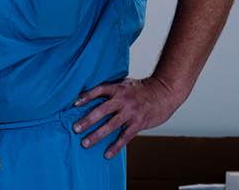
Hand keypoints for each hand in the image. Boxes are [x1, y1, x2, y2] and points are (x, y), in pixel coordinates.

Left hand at [71, 76, 185, 158]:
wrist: (164, 92)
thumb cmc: (142, 88)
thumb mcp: (125, 83)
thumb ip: (111, 90)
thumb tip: (92, 96)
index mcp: (118, 88)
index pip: (98, 91)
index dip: (86, 96)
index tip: (74, 104)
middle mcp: (123, 100)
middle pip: (101, 110)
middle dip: (87, 120)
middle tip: (75, 129)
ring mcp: (131, 113)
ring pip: (111, 125)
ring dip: (97, 135)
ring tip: (85, 143)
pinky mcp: (139, 123)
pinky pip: (125, 137)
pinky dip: (116, 146)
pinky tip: (107, 154)